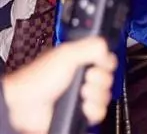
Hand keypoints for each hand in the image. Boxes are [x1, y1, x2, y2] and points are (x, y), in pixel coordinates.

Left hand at [2, 36, 117, 133]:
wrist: (26, 105)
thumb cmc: (39, 79)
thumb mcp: (67, 53)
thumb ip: (92, 46)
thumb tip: (108, 49)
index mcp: (82, 61)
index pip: (108, 61)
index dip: (106, 64)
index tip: (99, 64)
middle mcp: (83, 78)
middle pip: (109, 79)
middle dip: (99, 80)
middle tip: (85, 78)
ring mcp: (82, 96)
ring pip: (105, 96)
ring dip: (94, 95)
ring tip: (80, 93)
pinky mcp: (81, 112)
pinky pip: (99, 112)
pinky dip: (92, 110)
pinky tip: (81, 105)